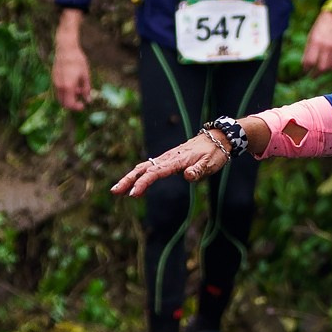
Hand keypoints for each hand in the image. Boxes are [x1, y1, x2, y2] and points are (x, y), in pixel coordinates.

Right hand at [52, 13, 92, 112]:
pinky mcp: (54, 77)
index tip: (83, 105)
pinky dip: (66, 91)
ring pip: (60, 96)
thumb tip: (89, 100)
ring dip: (69, 97)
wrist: (66, 48)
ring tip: (79, 89)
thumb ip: (87, 89)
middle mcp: (59, 86)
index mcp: (68, 86)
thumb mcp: (85, 75)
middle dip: (72, 104)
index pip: (70, 104)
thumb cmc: (77, 60)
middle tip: (81, 101)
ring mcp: (55, 82)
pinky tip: (74, 83)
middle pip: (63, 103)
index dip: (77, 107)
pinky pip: (59, 89)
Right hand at [113, 128, 231, 200]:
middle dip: (128, 180)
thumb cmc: (214, 153)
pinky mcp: (168, 159)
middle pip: (143, 168)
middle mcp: (168, 158)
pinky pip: (150, 167)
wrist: (217, 138)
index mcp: (177, 160)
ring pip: (144, 167)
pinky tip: (132, 182)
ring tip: (118, 190)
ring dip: (130, 177)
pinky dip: (138, 174)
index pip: (156, 173)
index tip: (134, 193)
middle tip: (115, 191)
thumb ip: (198, 170)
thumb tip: (187, 176)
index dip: (143, 183)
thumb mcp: (211, 163)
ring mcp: (167, 158)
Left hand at [299, 6, 331, 79]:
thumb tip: (306, 64)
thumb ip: (309, 50)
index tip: (305, 70)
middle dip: (315, 74)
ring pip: (330, 67)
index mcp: (315, 42)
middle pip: (321, 67)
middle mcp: (326, 46)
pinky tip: (329, 66)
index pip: (309, 61)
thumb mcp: (311, 36)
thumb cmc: (320, 26)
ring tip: (320, 71)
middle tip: (312, 76)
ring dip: (324, 71)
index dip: (306, 68)